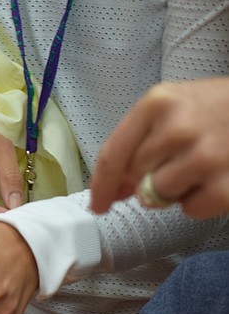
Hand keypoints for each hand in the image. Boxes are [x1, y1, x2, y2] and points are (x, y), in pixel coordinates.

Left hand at [90, 79, 228, 218]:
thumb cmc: (222, 109)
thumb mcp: (176, 107)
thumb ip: (140, 141)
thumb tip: (115, 189)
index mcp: (158, 103)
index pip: (113, 155)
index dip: (101, 186)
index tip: (98, 205)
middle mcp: (178, 128)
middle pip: (135, 179)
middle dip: (148, 179)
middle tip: (179, 162)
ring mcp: (205, 156)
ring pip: (158, 197)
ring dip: (175, 191)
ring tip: (200, 168)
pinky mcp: (227, 185)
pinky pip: (191, 210)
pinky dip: (201, 202)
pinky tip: (218, 179)